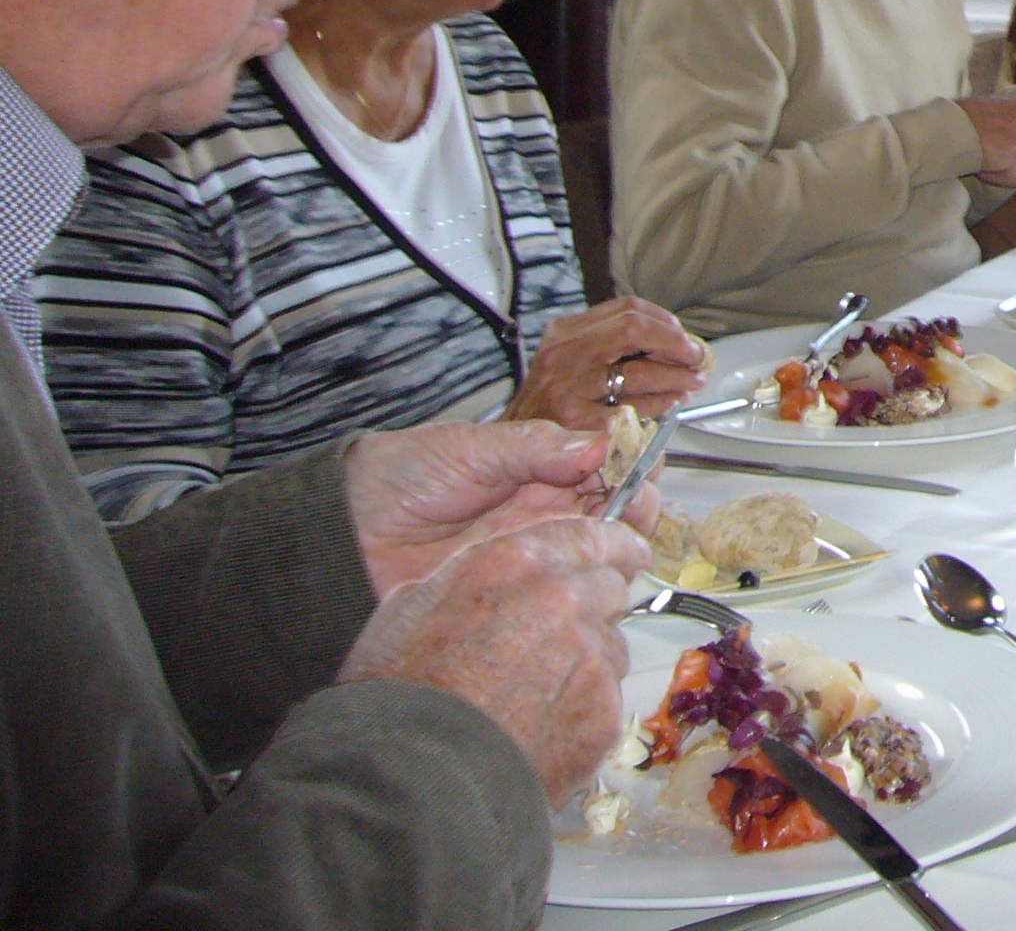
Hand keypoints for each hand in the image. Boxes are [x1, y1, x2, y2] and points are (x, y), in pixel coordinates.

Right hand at [337, 514, 650, 799]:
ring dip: (587, 663)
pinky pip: (606, 701)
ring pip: (610, 648)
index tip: (622, 554)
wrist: (410, 778)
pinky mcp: (602, 711)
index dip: (610, 546)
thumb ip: (472, 579)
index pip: (592, 537)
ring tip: (532, 699)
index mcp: (516, 563)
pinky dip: (583, 714)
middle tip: (561, 639)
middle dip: (593, 609)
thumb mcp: (412, 607)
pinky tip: (540, 732)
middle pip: (610, 589)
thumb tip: (495, 577)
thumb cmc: (398, 696)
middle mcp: (563, 599)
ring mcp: (589, 655)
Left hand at [343, 419, 659, 596]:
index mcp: (540, 469)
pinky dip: (581, 594)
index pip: (608, 467)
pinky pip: (559, 597)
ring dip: (614, 556)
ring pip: (596, 557)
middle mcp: (545, 514)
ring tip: (613, 553)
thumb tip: (600, 443)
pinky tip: (584, 587)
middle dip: (636, 516)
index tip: (648, 476)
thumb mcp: (470, 448)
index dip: (635, 471)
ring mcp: (532, 557)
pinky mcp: (513, 596)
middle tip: (634, 520)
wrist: (341, 535)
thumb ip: (535, 446)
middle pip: (614, 515)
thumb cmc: (401, 477)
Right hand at [510, 297, 710, 429]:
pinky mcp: (576, 423)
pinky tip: (669, 406)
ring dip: (676, 378)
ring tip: (692, 382)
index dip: (665, 321)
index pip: (627, 309)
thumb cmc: (549, 401)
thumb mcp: (570, 357)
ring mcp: (569, 388)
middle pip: (634, 329)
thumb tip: (673, 339)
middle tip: (696, 358)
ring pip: (639, 373)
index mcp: (566, 332)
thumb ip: (612, 342)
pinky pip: (632, 410)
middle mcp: (564, 354)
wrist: (512, 443)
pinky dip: (658, 406)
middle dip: (674, 343)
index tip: (683, 336)